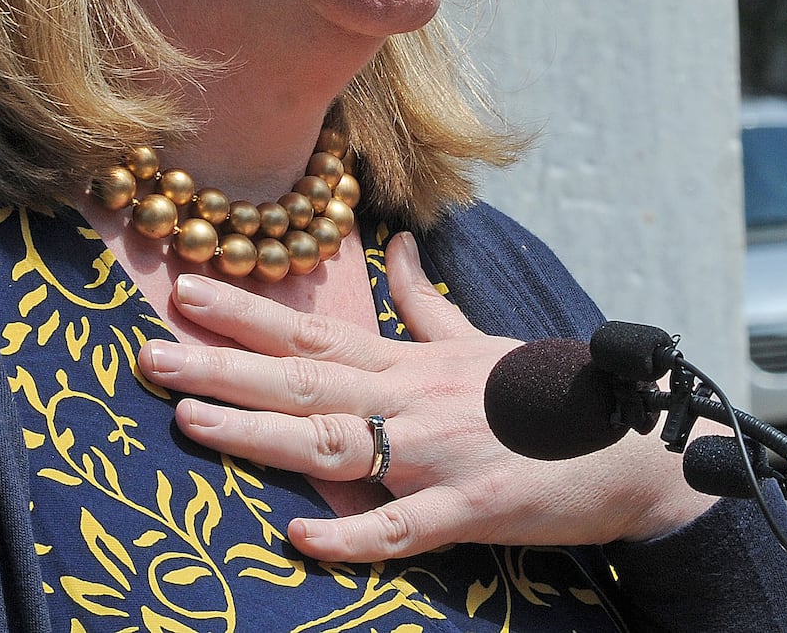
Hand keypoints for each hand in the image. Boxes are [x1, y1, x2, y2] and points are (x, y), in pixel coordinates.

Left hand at [134, 230, 712, 562]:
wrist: (638, 442)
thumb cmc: (550, 393)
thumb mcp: (483, 339)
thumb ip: (428, 304)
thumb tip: (401, 247)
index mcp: (410, 361)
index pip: (313, 328)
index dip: (246, 310)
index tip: (184, 288)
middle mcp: (412, 398)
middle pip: (302, 377)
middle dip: (221, 365)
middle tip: (148, 351)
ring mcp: (437, 454)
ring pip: (332, 441)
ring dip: (257, 432)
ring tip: (187, 420)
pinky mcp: (471, 509)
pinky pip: (401, 529)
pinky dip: (351, 535)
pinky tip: (297, 538)